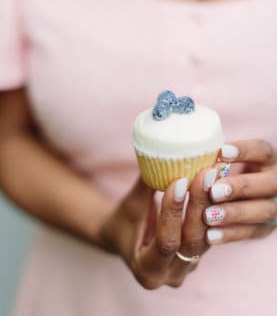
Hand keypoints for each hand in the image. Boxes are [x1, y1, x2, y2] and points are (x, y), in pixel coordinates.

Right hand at [99, 169, 213, 289]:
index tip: (179, 180)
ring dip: (211, 202)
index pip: (166, 242)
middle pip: (192, 240)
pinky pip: (212, 231)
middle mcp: (171, 276)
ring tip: (217, 172)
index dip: (173, 211)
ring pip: (206, 235)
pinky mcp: (199, 255)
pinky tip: (220, 181)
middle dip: (199, 203)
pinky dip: (215, 206)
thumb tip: (161, 154)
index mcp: (146, 271)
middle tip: (206, 172)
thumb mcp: (131, 204)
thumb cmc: (123, 220)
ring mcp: (188, 267)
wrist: (123, 237)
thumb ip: (147, 185)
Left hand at [203, 140, 276, 243]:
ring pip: (263, 210)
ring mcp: (273, 205)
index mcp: (268, 159)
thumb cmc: (225, 170)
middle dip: (240, 187)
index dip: (244, 150)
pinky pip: (251, 232)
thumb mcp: (226, 162)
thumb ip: (216, 162)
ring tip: (207, 216)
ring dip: (234, 213)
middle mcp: (276, 182)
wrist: (240, 196)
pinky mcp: (265, 227)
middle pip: (268, 183)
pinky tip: (209, 235)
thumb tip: (195, 159)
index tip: (222, 152)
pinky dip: (230, 234)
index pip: (262, 150)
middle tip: (214, 191)